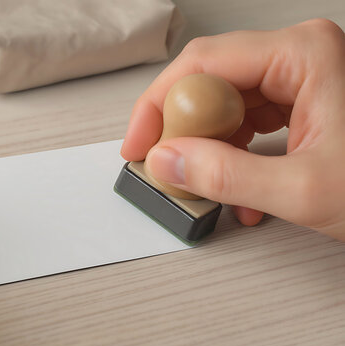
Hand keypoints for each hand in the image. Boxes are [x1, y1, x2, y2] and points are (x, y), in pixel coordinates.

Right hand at [120, 19, 344, 239]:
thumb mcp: (304, 190)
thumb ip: (225, 176)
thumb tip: (166, 161)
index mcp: (305, 54)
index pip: (203, 64)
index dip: (159, 105)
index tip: (140, 144)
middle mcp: (301, 55)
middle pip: (210, 79)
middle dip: (181, 128)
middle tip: (164, 165)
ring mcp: (303, 76)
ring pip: (224, 101)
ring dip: (205, 146)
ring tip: (200, 182)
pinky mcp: (303, 100)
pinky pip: (246, 117)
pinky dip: (231, 152)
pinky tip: (235, 187)